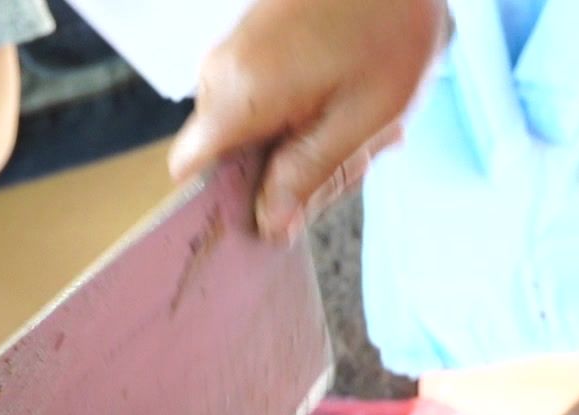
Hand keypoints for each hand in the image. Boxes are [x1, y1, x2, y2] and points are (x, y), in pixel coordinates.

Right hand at [168, 0, 447, 244]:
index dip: (227, 200)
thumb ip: (307, 175)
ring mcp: (233, 53)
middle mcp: (219, 73)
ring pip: (251, 130)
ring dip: (303, 142)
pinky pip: (263, 99)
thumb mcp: (362, 117)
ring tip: (361, 121)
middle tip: (352, 155)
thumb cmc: (389, 24)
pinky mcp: (252, 41)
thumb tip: (269, 225)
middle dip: (287, 171)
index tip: (277, 207)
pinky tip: (348, 96)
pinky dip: (304, 111)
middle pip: (227, 156)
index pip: (189, 171)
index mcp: (237, 96)